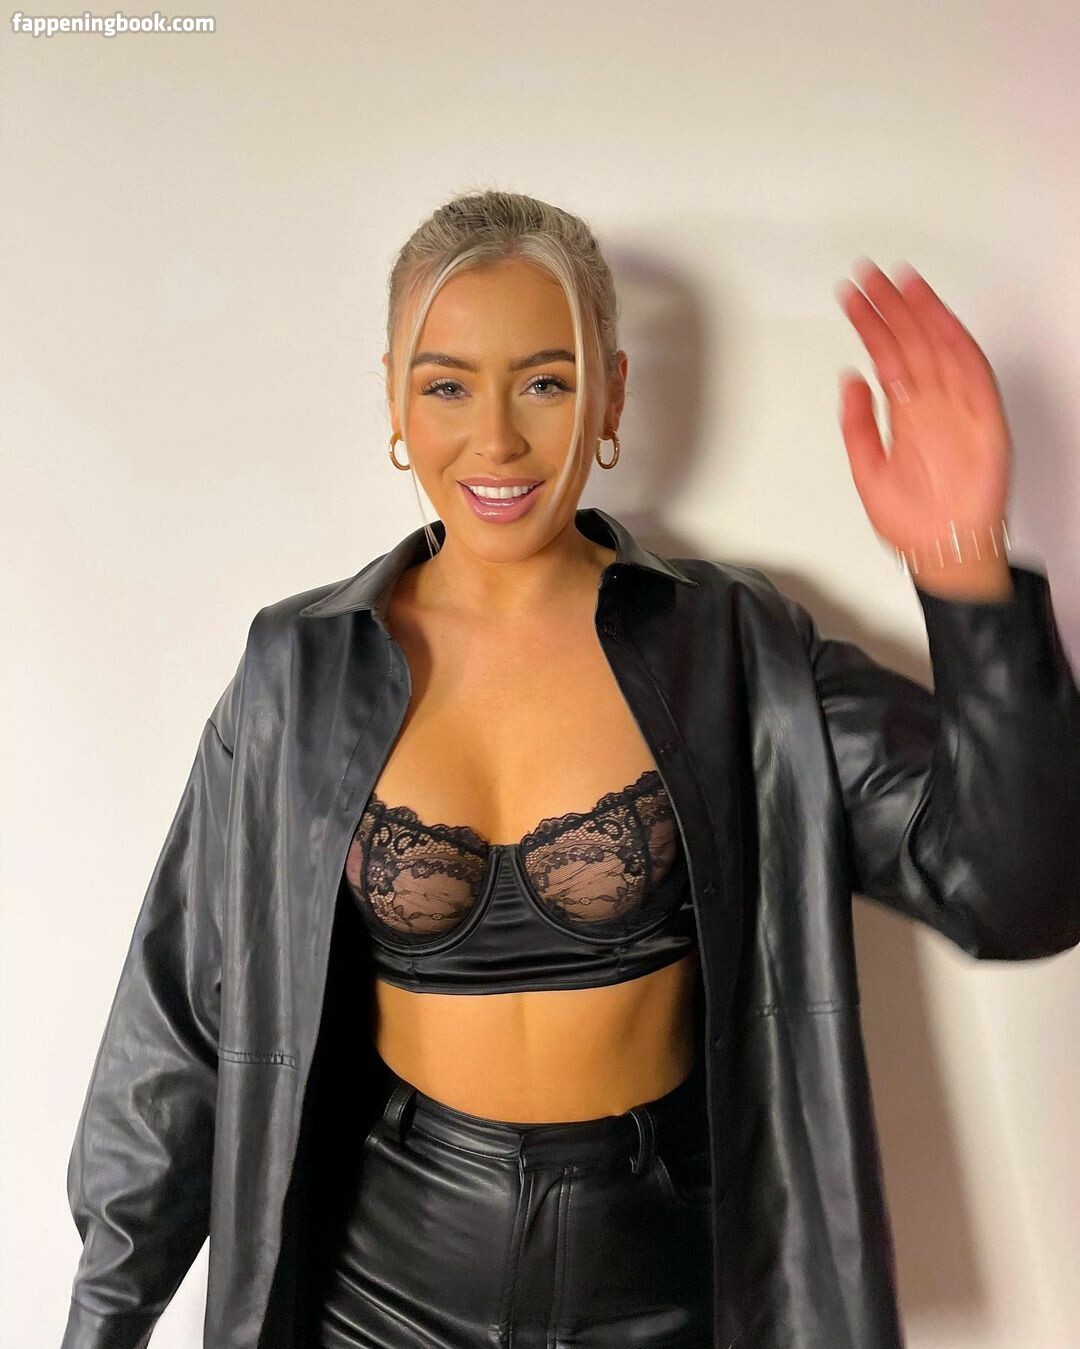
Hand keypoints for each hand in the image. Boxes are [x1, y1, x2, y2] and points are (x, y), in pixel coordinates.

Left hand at [834, 258, 1011, 561]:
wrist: (944, 553)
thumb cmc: (913, 522)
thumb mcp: (867, 471)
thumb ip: (856, 425)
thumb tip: (849, 380)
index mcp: (905, 416)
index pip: (887, 357)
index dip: (870, 324)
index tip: (854, 296)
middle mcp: (931, 406)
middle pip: (910, 343)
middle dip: (891, 307)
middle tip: (869, 274)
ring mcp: (957, 409)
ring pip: (938, 348)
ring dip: (920, 313)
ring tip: (899, 281)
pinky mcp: (983, 419)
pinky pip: (971, 372)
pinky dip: (955, 343)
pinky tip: (936, 316)